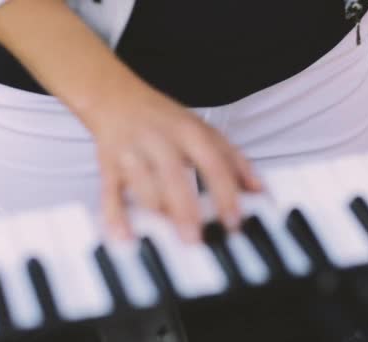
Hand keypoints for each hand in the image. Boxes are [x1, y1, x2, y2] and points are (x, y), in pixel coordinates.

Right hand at [93, 90, 261, 241]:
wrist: (116, 97)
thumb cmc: (164, 119)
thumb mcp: (203, 131)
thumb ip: (234, 160)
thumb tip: (259, 190)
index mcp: (188, 131)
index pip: (212, 162)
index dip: (224, 192)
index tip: (234, 220)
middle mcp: (160, 139)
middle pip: (174, 175)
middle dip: (185, 209)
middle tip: (196, 238)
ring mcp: (132, 152)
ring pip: (142, 186)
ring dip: (156, 213)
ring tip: (169, 238)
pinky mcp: (108, 165)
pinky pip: (110, 192)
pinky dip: (115, 216)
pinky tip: (125, 237)